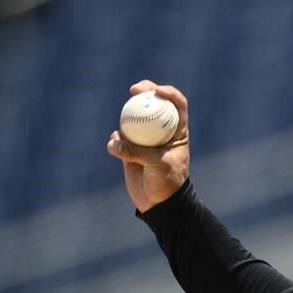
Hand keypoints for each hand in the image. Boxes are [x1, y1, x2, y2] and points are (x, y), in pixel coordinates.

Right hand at [105, 81, 190, 212]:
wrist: (158, 202)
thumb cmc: (167, 182)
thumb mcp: (158, 165)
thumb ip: (137, 152)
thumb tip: (114, 143)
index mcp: (177, 131)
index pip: (178, 105)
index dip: (170, 93)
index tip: (157, 91)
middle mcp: (161, 131)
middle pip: (154, 104)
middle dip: (145, 91)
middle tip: (135, 90)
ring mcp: (145, 138)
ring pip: (133, 118)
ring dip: (126, 120)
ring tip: (122, 136)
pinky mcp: (129, 148)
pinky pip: (119, 138)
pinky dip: (115, 141)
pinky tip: (116, 148)